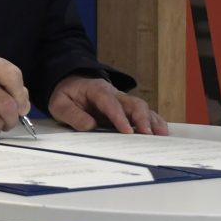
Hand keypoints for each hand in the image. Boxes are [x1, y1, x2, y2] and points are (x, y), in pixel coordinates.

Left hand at [48, 75, 168, 134]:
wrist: (71, 85)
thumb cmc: (67, 95)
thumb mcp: (60, 104)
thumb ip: (73, 114)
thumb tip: (90, 126)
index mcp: (97, 90)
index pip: (110, 103)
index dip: (119, 117)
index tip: (126, 131)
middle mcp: (115, 94)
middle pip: (133, 103)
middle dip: (142, 119)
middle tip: (147, 135)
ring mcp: (123, 101)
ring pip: (142, 108)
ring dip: (152, 121)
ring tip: (159, 136)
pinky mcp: (127, 109)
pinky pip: (145, 113)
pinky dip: (154, 122)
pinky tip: (161, 133)